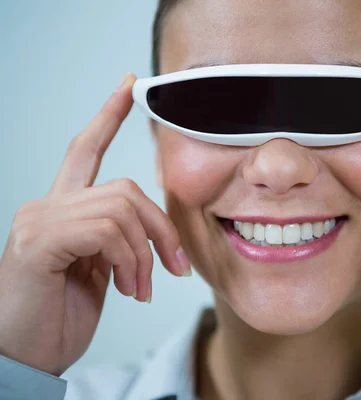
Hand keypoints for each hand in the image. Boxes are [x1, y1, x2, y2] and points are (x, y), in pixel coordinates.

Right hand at [0, 73, 190, 375]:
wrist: (23, 360)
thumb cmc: (58, 319)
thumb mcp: (100, 273)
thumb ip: (117, 242)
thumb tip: (152, 234)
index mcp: (63, 210)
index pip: (85, 150)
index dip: (109, 116)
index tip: (131, 86)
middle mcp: (46, 206)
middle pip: (126, 188)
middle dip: (161, 228)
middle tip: (174, 268)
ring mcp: (39, 220)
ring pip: (121, 209)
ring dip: (145, 255)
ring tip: (141, 289)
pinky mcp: (38, 241)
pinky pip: (105, 231)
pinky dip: (129, 261)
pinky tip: (127, 290)